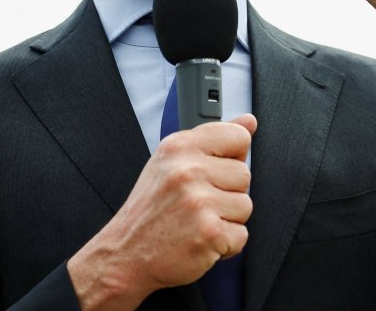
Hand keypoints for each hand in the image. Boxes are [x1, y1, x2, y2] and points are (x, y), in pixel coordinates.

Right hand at [68, 114, 256, 310]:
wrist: (125, 253)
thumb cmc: (151, 209)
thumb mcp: (172, 162)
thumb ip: (212, 140)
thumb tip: (249, 121)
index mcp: (179, 147)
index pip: (238, 136)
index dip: (232, 156)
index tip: (213, 170)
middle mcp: (188, 170)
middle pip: (244, 174)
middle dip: (227, 193)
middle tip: (196, 204)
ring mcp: (199, 202)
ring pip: (246, 205)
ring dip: (226, 219)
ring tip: (197, 221)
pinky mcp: (209, 232)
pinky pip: (241, 235)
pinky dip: (225, 244)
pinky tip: (200, 240)